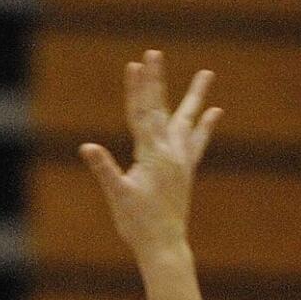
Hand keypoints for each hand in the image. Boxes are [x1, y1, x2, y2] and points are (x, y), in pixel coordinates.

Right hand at [79, 50, 221, 256]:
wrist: (164, 245)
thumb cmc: (137, 224)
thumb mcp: (117, 195)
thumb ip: (104, 169)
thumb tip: (87, 147)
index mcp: (152, 155)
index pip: (142, 113)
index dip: (137, 88)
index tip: (136, 65)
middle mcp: (170, 152)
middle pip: (162, 109)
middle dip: (157, 81)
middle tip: (154, 54)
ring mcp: (181, 160)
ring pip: (187, 121)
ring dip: (195, 96)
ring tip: (206, 74)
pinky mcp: (185, 171)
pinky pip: (197, 142)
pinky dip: (204, 126)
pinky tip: (213, 112)